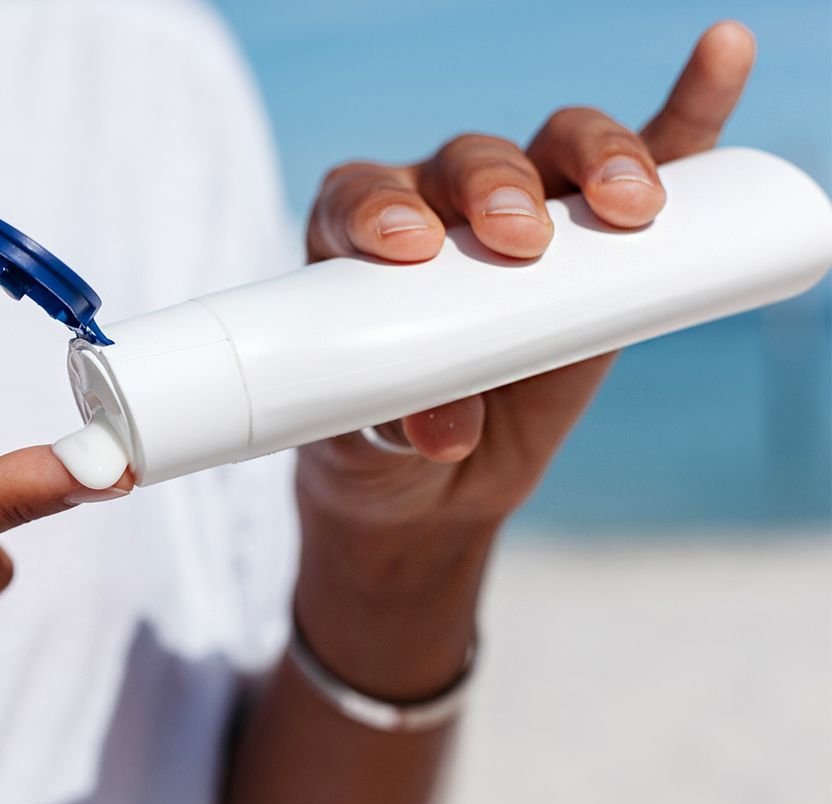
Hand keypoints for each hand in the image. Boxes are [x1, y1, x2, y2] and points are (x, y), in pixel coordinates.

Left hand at [294, 22, 755, 696]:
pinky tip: (722, 55)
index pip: (360, 196)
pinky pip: (648, 155)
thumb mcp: (374, 442)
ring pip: (553, 149)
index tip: (409, 245)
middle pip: (467, 164)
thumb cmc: (383, 437)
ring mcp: (523, 212)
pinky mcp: (598, 236)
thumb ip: (398, 425)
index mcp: (357, 240)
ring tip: (625, 206)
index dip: (379, 206)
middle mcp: (437, 206)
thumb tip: (445, 430)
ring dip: (593, 161)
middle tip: (519, 240)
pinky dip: (688, 107)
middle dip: (495, 189)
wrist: (435, 472)